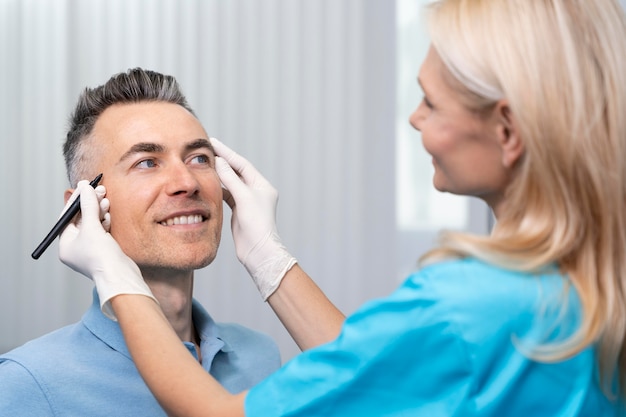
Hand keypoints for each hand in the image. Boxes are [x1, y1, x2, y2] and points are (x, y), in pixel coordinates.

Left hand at [59, 180, 156, 319]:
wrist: (120, 276)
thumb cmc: (101, 257)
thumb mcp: (92, 227)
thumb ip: (88, 206)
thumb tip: (85, 187)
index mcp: (66, 245)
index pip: (67, 217)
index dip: (77, 200)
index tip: (85, 186)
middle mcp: (76, 248)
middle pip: (80, 219)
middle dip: (90, 204)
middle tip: (99, 190)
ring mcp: (90, 249)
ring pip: (93, 224)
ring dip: (99, 211)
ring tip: (106, 201)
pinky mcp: (104, 250)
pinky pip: (101, 230)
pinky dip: (105, 221)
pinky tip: (109, 214)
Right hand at [211, 138, 296, 299]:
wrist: (258, 251)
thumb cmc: (257, 225)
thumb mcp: (244, 198)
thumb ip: (231, 179)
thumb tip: (220, 162)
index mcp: (262, 185)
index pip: (242, 163)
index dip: (227, 152)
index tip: (212, 142)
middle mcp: (256, 191)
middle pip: (236, 171)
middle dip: (222, 161)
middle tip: (205, 150)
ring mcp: (247, 201)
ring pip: (230, 183)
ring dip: (219, 174)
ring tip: (204, 164)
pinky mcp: (239, 211)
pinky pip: (227, 195)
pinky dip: (218, 188)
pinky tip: (208, 183)